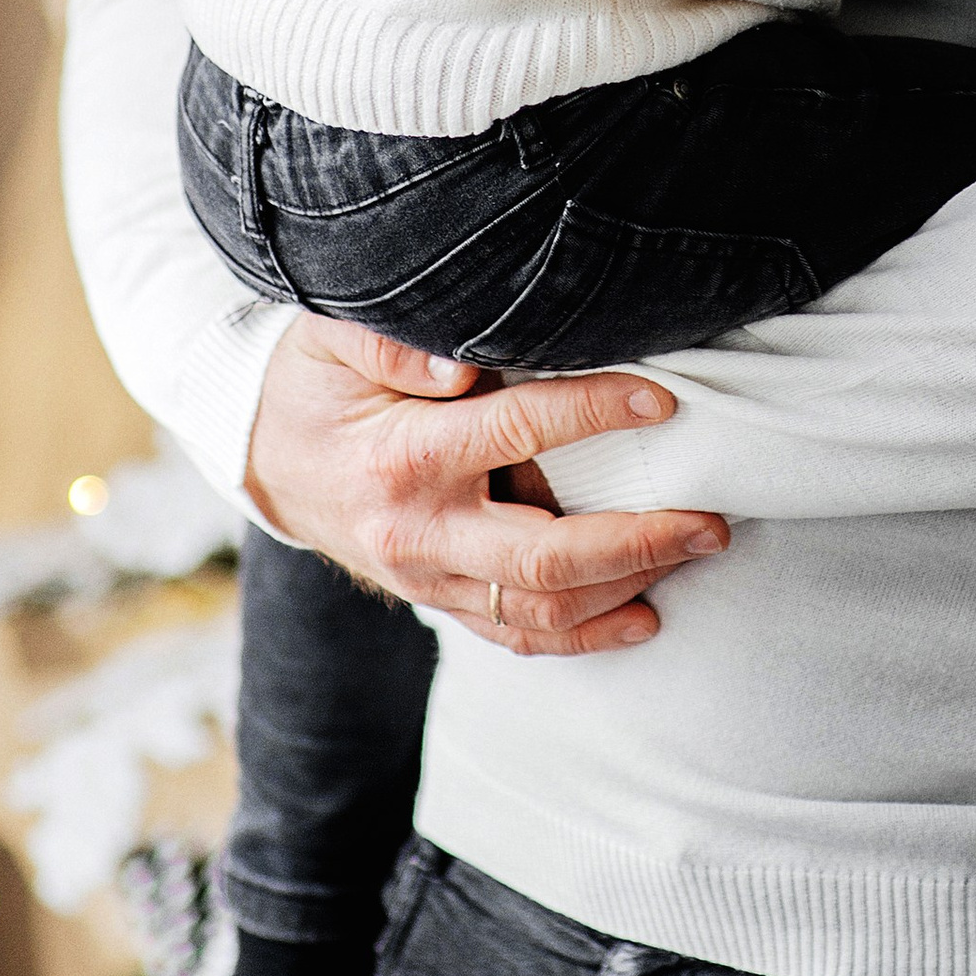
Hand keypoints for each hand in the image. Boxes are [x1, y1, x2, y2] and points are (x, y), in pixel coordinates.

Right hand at [244, 315, 727, 655]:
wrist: (263, 461)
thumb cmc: (312, 384)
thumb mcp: (332, 339)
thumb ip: (392, 342)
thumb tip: (461, 366)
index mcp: (403, 457)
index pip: (518, 432)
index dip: (595, 413)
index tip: (662, 403)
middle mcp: (419, 532)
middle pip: (544, 557)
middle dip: (639, 541)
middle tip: (711, 521)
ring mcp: (428, 578)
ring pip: (539, 608)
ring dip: (626, 587)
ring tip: (696, 552)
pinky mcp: (437, 600)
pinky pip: (515, 634)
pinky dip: (583, 635)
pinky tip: (644, 617)